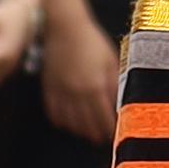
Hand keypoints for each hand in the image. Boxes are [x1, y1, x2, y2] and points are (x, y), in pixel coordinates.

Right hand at [46, 16, 119, 142]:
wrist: (64, 28)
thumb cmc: (92, 41)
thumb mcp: (111, 60)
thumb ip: (115, 83)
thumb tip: (119, 103)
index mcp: (95, 87)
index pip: (103, 119)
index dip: (109, 131)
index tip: (113, 136)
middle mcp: (77, 93)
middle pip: (86, 124)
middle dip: (95, 134)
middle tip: (101, 139)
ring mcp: (61, 92)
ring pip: (69, 122)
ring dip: (79, 131)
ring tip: (87, 134)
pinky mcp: (48, 88)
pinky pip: (53, 112)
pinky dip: (61, 121)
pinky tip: (68, 123)